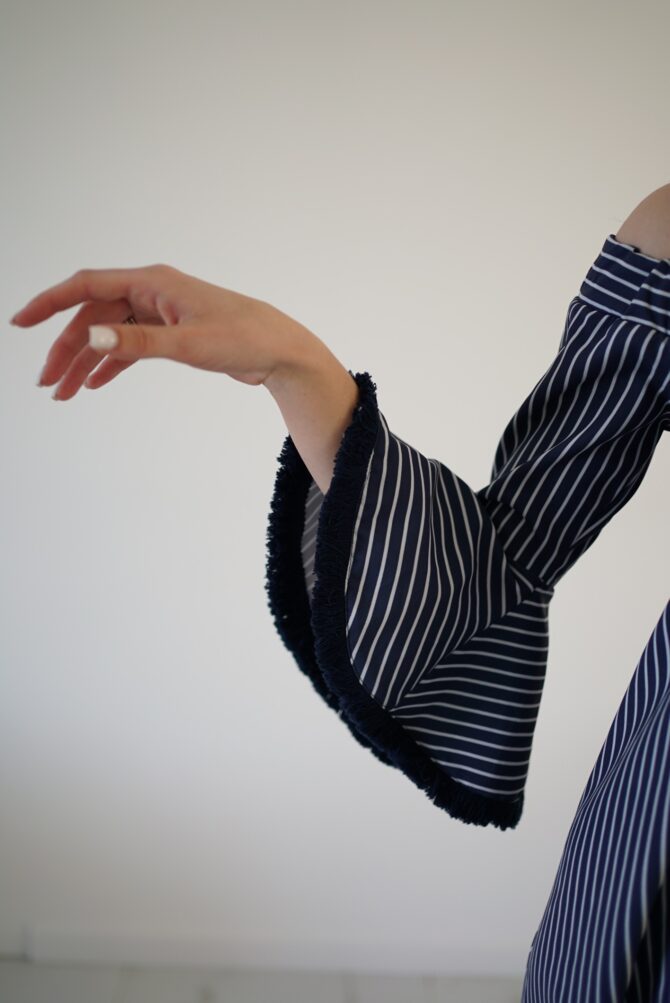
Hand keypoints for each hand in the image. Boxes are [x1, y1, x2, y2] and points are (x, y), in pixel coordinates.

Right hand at [11, 263, 304, 399]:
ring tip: (63, 392)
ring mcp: (161, 314)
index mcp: (152, 283)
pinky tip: (92, 384)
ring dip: (85, 362)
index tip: (20, 323)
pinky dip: (110, 365)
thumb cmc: (243, 337)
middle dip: (66, 349)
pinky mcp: (172, 334)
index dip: (49, 303)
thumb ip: (137, 342)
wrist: (281, 352)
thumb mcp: (188, 343)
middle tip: (47, 383)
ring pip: (109, 335)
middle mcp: (152, 293)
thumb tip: (91, 337)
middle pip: (93, 316)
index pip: (86, 285)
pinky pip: (130, 347)